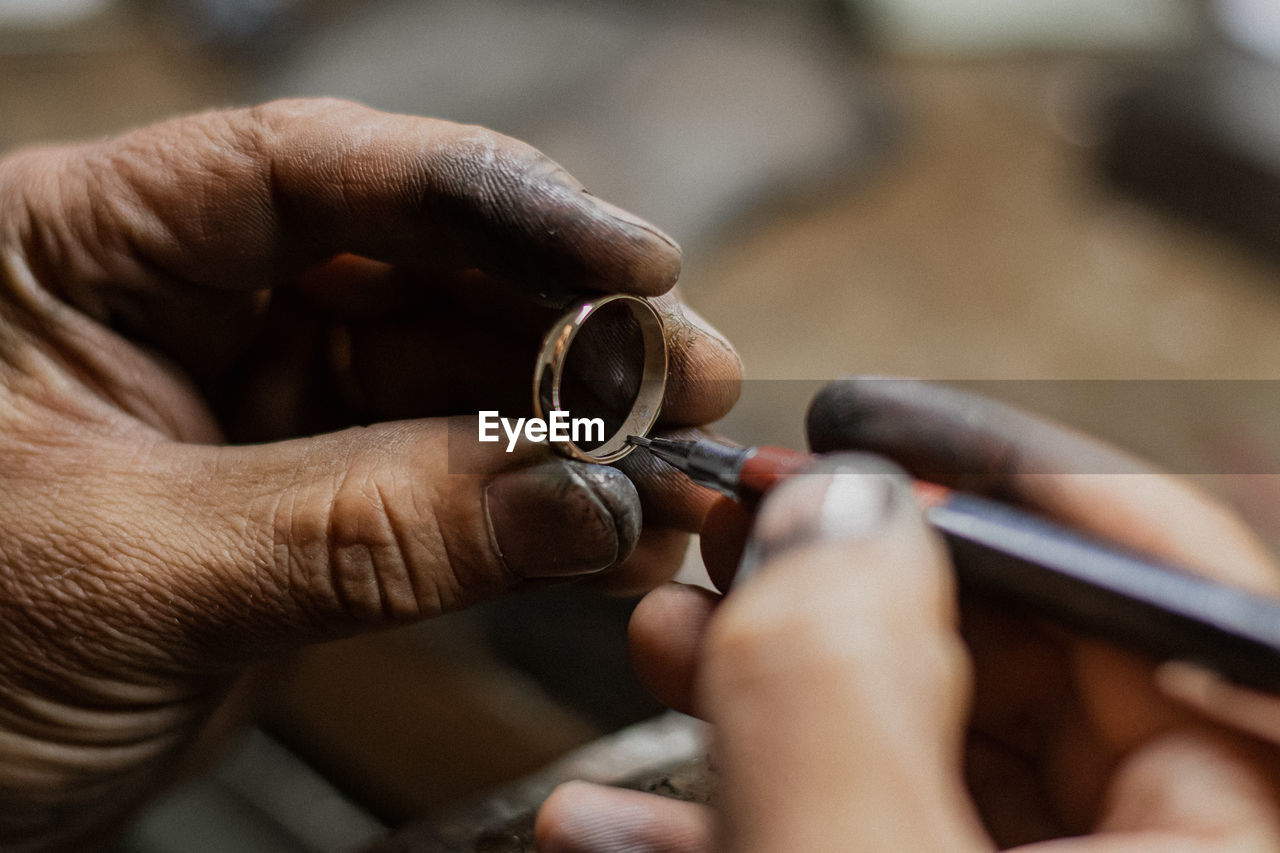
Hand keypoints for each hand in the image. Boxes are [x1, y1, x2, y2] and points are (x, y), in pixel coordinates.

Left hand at [0, 98, 739, 847]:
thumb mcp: (135, 573)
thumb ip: (366, 528)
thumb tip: (574, 500)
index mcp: (85, 249)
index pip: (307, 171)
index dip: (486, 200)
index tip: (626, 258)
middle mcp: (185, 305)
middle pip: (413, 273)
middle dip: (560, 328)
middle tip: (684, 378)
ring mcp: (257, 406)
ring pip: (448, 383)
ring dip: (568, 428)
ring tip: (672, 469)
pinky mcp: (306, 502)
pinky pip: (442, 484)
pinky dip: (529, 511)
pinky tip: (608, 529)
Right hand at [537, 379, 1279, 851]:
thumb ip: (838, 690)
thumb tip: (831, 510)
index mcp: (1239, 835)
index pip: (1160, 588)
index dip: (1003, 483)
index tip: (867, 426)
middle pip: (1026, 665)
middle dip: (843, 583)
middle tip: (738, 528)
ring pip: (925, 753)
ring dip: (766, 690)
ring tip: (659, 638)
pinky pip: (868, 841)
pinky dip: (743, 817)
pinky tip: (621, 812)